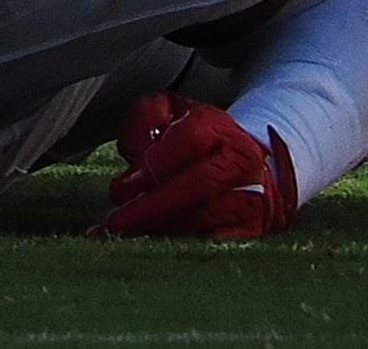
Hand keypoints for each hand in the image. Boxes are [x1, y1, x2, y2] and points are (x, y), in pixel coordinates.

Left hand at [95, 94, 298, 241]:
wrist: (248, 168)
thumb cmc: (199, 143)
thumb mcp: (171, 115)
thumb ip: (145, 118)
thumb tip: (133, 149)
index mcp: (219, 128)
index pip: (189, 140)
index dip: (153, 165)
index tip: (121, 189)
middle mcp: (240, 161)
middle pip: (199, 184)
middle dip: (153, 206)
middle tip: (117, 223)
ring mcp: (250, 197)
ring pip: (206, 219)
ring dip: (163, 232)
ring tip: (128, 239)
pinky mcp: (251, 231)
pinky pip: (216, 245)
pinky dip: (183, 251)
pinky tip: (156, 252)